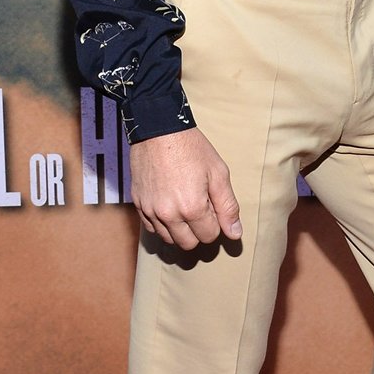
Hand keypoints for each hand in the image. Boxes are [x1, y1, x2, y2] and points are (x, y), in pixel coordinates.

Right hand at [129, 129, 242, 249]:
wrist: (158, 129)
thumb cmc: (191, 148)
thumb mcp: (218, 173)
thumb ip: (228, 207)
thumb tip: (235, 234)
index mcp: (192, 208)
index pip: (209, 236)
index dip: (215, 222)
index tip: (212, 205)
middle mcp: (169, 215)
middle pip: (189, 243)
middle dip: (198, 230)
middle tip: (200, 207)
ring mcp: (150, 210)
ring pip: (169, 239)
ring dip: (180, 229)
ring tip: (184, 206)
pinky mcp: (138, 204)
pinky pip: (151, 228)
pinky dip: (162, 224)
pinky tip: (169, 206)